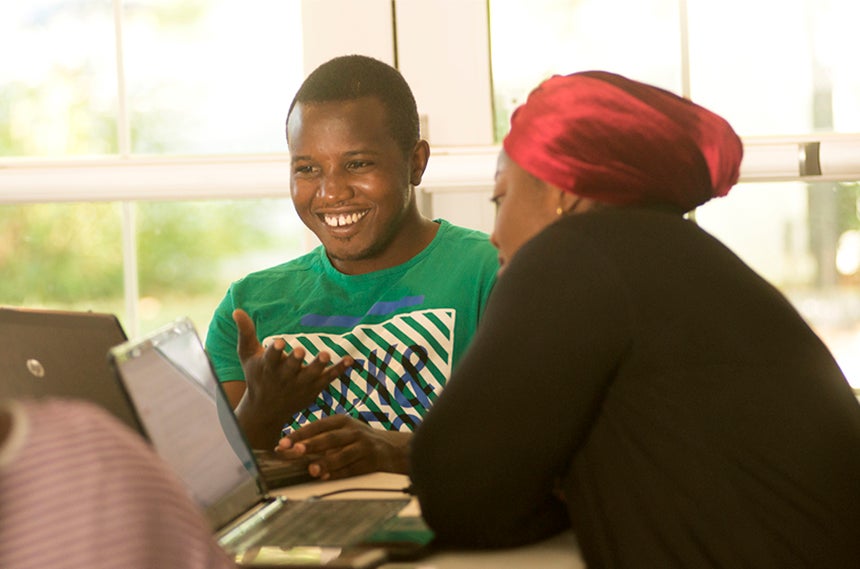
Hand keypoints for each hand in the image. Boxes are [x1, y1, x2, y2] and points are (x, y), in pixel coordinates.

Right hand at [232, 308, 353, 448]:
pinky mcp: (313, 390)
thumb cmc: (256, 377)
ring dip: (318, 366)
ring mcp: (299, 385)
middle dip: (294, 361)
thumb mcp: (247, 356)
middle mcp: (284, 377)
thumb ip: (246, 332)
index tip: (278, 342)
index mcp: (268, 367)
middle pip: (290, 368)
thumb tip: (237, 310)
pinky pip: (328, 379)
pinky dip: (339, 370)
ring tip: (325, 354)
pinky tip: (349, 360)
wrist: (265, 410)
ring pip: (310, 375)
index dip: (274, 351)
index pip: (270, 358)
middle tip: (300, 351)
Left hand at [274, 415, 411, 479]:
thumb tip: (288, 447)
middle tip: (295, 451)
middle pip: (330, 438)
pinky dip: (339, 473)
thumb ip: (319, 437)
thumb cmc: (358, 439)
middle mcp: (353, 431)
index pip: (318, 426)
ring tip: (311, 469)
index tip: (282, 443)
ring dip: (326, 462)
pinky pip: (353, 469)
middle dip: (311, 444)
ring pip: (343, 454)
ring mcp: (364, 446)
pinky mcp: (371, 461)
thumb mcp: (342, 431)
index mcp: (342, 421)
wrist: (391, 448)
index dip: (300, 434)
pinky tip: (327, 477)